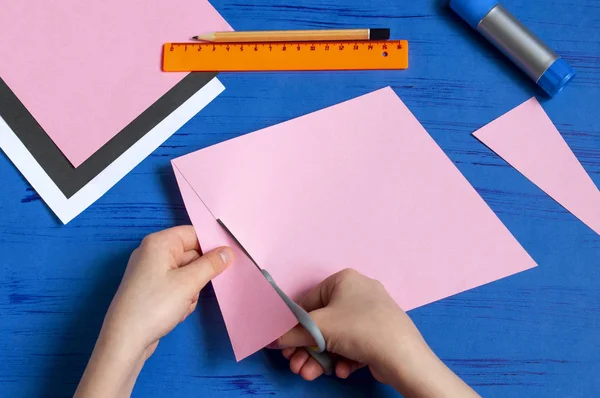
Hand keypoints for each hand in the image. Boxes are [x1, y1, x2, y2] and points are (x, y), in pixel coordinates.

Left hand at [75, 226, 232, 397]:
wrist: (125, 340)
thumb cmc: (155, 306)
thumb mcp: (189, 283)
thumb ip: (211, 264)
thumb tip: (228, 252)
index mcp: (159, 243)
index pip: (193, 233)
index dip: (211, 244)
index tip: (228, 258)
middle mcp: (152, 253)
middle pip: (190, 254)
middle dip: (199, 274)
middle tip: (197, 289)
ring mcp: (150, 272)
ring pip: (186, 273)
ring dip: (191, 290)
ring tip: (182, 304)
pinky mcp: (151, 290)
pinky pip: (176, 286)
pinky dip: (181, 298)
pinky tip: (176, 312)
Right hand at [271, 269, 478, 397]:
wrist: (402, 355)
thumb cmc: (358, 329)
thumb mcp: (318, 328)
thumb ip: (290, 332)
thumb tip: (270, 338)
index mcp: (344, 280)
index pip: (308, 301)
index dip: (293, 326)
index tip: (283, 347)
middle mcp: (358, 292)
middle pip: (321, 323)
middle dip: (307, 348)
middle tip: (295, 366)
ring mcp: (371, 313)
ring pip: (336, 337)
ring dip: (321, 358)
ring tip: (311, 375)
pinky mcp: (379, 333)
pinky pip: (353, 344)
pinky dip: (343, 358)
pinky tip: (341, 371)